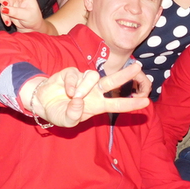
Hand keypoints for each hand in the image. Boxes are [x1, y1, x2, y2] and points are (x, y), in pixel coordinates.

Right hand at [0, 0, 44, 31]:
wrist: (29, 27)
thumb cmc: (32, 18)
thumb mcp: (27, 15)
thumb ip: (16, 11)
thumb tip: (5, 7)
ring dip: (2, 3)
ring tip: (8, 13)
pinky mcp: (5, 6)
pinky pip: (0, 9)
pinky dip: (4, 16)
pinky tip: (9, 22)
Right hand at [28, 63, 149, 127]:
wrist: (42, 102)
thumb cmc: (59, 112)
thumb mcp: (67, 121)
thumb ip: (73, 115)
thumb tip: (78, 101)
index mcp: (97, 105)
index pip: (117, 104)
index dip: (131, 104)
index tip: (147, 102)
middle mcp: (94, 91)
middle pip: (113, 81)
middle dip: (126, 74)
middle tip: (138, 67)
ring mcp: (84, 80)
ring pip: (93, 76)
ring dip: (85, 87)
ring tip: (74, 96)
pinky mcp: (73, 72)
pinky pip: (76, 74)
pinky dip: (72, 83)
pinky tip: (65, 90)